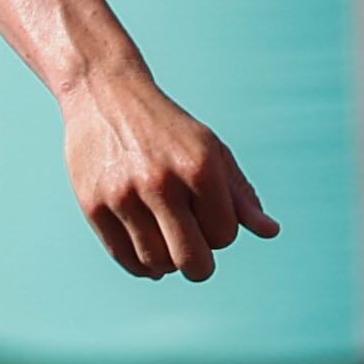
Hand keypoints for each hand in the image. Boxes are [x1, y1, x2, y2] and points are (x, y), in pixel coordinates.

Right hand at [60, 70, 278, 280]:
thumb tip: (270, 232)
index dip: (222, 234)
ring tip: (170, 245)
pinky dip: (141, 265)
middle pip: (192, 259)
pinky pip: (124, 257)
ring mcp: (123, 196)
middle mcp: (161, 183)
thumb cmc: (170, 131)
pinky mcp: (93, 205)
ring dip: (169, 264)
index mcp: (199, 168)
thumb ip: (240, 195)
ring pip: (157, 263)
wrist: (107, 97)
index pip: (224, 234)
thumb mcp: (212, 152)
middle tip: (197, 256)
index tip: (211, 219)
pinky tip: (149, 251)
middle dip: (200, 265)